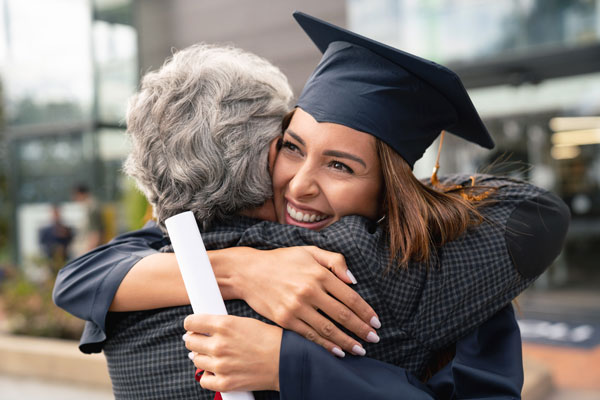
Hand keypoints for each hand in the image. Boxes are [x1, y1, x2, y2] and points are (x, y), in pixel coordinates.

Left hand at [184, 314, 281, 391]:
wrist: (285, 360)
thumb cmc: (269, 339)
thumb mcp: (245, 322)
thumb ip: (223, 324)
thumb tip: (204, 328)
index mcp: (224, 324)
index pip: (191, 322)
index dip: (191, 324)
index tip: (193, 327)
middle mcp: (219, 344)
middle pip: (190, 341)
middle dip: (194, 340)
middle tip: (202, 341)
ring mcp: (220, 364)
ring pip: (195, 359)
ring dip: (202, 357)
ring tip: (214, 355)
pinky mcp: (225, 382)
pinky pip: (203, 380)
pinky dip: (208, 376)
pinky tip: (216, 371)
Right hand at [231, 246, 379, 356]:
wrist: (248, 272)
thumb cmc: (281, 260)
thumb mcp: (309, 252)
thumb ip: (334, 261)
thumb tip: (353, 280)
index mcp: (319, 273)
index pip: (350, 297)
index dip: (366, 311)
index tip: (376, 321)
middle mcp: (309, 290)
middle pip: (343, 315)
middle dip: (362, 329)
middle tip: (374, 338)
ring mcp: (296, 307)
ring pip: (328, 329)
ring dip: (347, 342)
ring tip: (360, 349)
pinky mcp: (285, 320)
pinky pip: (310, 335)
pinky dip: (326, 345)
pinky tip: (337, 351)